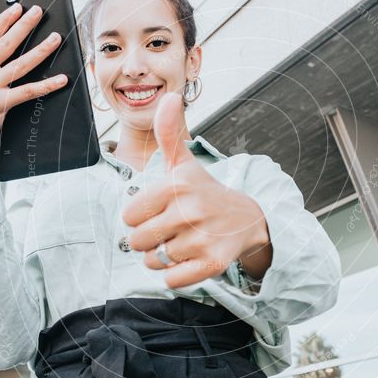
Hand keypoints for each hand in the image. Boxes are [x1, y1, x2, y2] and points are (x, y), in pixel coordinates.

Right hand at [0, 3, 67, 185]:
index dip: (4, 21)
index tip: (17, 8)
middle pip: (5, 44)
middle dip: (24, 26)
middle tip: (39, 11)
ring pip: (20, 64)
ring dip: (41, 50)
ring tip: (55, 38)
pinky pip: (28, 91)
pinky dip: (47, 84)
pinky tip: (61, 78)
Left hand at [122, 92, 270, 288]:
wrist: (248, 219)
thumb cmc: (205, 192)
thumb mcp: (185, 164)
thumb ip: (169, 134)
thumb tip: (169, 97)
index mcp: (178, 185)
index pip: (129, 214)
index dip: (139, 216)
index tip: (158, 211)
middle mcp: (191, 211)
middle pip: (137, 240)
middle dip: (148, 239)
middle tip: (168, 230)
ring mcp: (202, 238)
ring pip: (154, 261)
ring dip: (162, 256)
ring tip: (181, 242)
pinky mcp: (212, 264)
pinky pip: (171, 280)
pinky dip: (175, 275)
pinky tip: (189, 258)